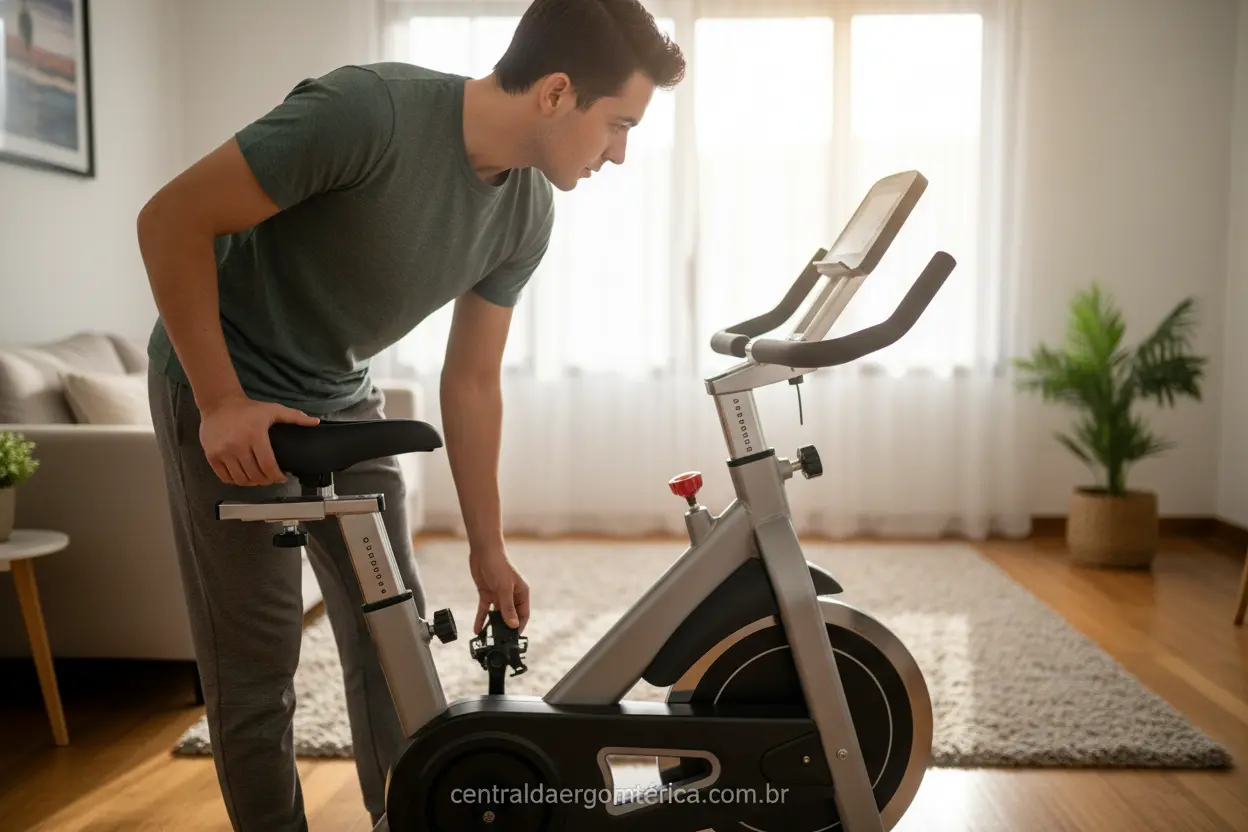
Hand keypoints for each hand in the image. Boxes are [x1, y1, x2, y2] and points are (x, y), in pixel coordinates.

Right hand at [198, 393, 319, 485]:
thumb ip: (295, 417)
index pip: (268, 465)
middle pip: (255, 475)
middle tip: (271, 478)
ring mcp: (223, 452)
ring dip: (252, 483)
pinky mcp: (212, 456)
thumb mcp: (273, 410)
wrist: (219, 404)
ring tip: (258, 479)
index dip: (277, 476)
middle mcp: (238, 445)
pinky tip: (243, 477)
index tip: (282, 478)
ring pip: (241, 479)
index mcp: (255, 435)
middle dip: (266, 481)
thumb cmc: (248, 409)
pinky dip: (236, 481)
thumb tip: (315, 422)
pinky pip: (225, 477)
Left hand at [470, 548, 529, 633]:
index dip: (519, 627)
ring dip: (492, 626)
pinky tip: (477, 630)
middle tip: (500, 642)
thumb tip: (513, 625)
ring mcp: (499, 596)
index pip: (523, 614)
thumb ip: (508, 607)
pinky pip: (484, 610)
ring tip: (488, 639)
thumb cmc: (499, 565)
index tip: (513, 639)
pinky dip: (481, 619)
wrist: (484, 552)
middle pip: (510, 616)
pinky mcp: (487, 594)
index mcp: (522, 593)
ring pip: (497, 615)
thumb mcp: (504, 588)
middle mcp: (512, 596)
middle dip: (505, 628)